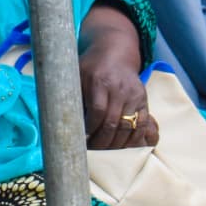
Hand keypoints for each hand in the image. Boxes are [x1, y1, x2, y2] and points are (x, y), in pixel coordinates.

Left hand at [78, 2, 155, 148]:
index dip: (90, 129)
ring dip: (117, 144)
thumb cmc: (91, 67)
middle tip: (93, 151)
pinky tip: (124, 148)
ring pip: (128, 127)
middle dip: (102, 142)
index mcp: (99, 81)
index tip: (82, 140)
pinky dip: (134, 139)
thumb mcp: (77, 74)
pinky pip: (142, 124)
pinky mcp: (143, 99)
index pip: (97, 110)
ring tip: (106, 153)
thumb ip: (73, 95)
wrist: (115, 53)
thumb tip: (62, 121)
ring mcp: (133, 94)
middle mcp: (119, 88)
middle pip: (113, 122)